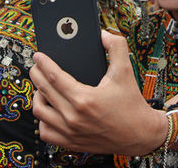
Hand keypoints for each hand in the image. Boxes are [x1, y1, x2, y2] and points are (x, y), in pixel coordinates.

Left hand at [29, 31, 166, 155]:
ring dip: (37, 97)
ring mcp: (70, 132)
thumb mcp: (125, 71)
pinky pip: (45, 132)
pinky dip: (42, 119)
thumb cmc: (131, 103)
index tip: (38, 55)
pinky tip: (49, 109)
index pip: (54, 77)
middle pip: (43, 91)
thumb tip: (102, 34)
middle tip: (36, 66)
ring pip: (39, 112)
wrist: (140, 133)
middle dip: (36, 75)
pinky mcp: (71, 143)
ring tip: (42, 87)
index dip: (43, 63)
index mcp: (85, 99)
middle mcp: (73, 117)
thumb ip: (116, 47)